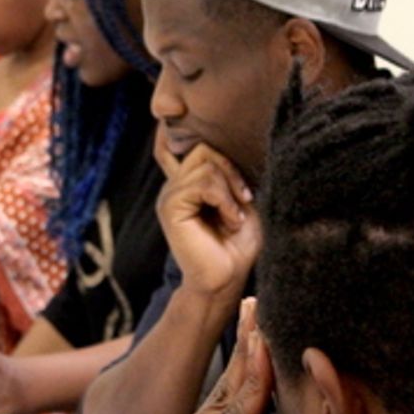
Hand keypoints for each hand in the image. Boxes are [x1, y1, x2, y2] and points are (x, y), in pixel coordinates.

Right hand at [154, 139, 260, 299]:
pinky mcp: (170, 207)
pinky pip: (203, 184)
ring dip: (230, 191)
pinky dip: (225, 201)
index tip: (224, 164)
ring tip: (235, 217)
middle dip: (230, 170)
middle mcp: (174, 185)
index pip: (176, 142)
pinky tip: (231, 221)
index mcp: (187, 181)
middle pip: (203, 149)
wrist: (228, 278)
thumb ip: (230, 173)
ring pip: (206, 165)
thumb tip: (237, 141)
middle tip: (243, 198)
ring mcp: (169, 195)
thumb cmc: (239, 244)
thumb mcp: (241, 200)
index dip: (191, 136)